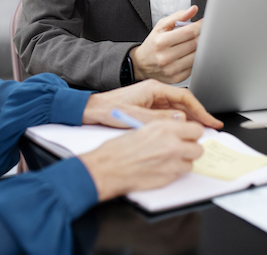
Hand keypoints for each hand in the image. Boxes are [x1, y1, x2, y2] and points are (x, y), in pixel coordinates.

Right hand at [79, 119, 203, 200]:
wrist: (109, 167)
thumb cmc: (119, 148)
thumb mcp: (142, 127)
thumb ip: (164, 128)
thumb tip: (176, 128)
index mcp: (164, 128)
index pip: (195, 129)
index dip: (192, 132)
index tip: (188, 134)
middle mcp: (172, 145)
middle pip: (198, 148)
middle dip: (191, 148)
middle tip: (182, 147)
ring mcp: (171, 164)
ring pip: (191, 163)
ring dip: (183, 161)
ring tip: (168, 158)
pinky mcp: (168, 179)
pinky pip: (179, 174)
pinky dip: (174, 171)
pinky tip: (160, 167)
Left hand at [82, 78, 222, 128]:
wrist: (94, 108)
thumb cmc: (110, 109)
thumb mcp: (137, 116)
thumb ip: (160, 118)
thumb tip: (181, 119)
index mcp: (154, 88)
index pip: (184, 96)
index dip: (200, 109)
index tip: (210, 120)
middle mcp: (155, 91)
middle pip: (183, 102)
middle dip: (198, 114)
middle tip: (212, 126)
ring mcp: (152, 98)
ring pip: (177, 107)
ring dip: (190, 118)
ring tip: (202, 129)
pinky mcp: (148, 105)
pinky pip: (169, 112)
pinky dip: (178, 120)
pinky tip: (184, 128)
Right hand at [130, 5, 201, 82]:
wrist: (142, 64)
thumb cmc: (153, 43)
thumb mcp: (160, 26)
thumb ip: (177, 17)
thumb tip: (193, 9)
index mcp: (161, 41)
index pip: (189, 32)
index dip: (200, 26)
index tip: (204, 22)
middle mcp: (165, 57)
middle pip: (195, 44)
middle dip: (202, 36)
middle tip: (203, 31)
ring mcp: (171, 69)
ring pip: (196, 56)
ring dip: (200, 48)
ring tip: (196, 42)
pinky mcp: (176, 78)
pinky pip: (194, 67)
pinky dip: (196, 59)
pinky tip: (191, 54)